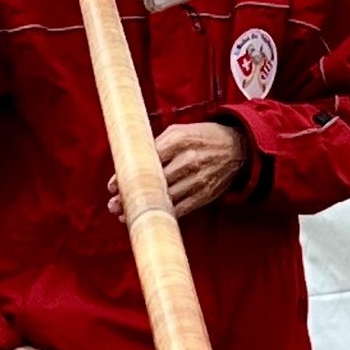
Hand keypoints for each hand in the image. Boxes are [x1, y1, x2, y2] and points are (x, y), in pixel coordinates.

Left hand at [105, 117, 251, 219]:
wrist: (237, 148)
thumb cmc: (203, 138)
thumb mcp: (180, 131)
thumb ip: (157, 144)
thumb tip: (132, 161)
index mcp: (179, 140)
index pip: (145, 161)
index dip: (126, 176)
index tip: (112, 186)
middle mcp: (187, 160)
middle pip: (152, 183)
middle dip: (130, 196)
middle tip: (113, 204)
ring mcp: (196, 179)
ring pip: (164, 199)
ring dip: (142, 209)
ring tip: (124, 214)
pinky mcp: (203, 195)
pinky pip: (179, 209)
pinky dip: (162, 215)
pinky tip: (147, 218)